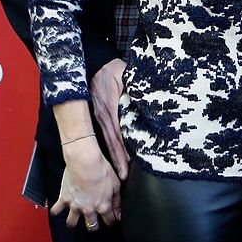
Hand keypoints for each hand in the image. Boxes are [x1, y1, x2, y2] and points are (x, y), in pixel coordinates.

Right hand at [52, 138, 120, 230]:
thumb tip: (119, 212)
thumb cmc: (101, 170)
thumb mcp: (116, 185)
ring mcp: (75, 206)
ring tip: (74, 219)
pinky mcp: (64, 199)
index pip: (109, 220)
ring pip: (72, 223)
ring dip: (73, 222)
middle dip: (94, 226)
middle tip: (93, 222)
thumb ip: (117, 200)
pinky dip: (56, 210)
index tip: (111, 219)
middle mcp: (89, 209)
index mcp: (103, 206)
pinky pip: (56, 210)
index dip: (111, 220)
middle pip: (91, 226)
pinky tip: (58, 209)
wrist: (85, 162)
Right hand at [90, 58, 128, 179]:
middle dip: (118, 160)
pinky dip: (109, 147)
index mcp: (111, 108)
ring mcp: (100, 117)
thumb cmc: (113, 69)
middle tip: (123, 177)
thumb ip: (135, 88)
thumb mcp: (126, 75)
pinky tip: (113, 158)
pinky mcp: (99, 116)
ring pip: (107, 141)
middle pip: (112, 142)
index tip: (129, 163)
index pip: (118, 133)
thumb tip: (147, 99)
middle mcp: (104, 116)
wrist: (95, 63)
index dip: (123, 149)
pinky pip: (105, 134)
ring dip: (113, 157)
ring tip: (119, 173)